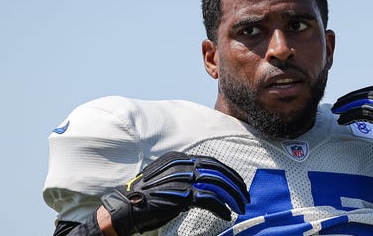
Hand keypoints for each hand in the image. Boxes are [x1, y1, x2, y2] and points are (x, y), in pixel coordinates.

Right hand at [101, 151, 249, 234]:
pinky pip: (209, 199)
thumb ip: (186, 177)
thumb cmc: (146, 196)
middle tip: (245, 196)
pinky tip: (227, 214)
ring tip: (240, 207)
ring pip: (217, 185)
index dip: (229, 173)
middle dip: (235, 185)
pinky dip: (221, 207)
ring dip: (232, 197)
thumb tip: (206, 186)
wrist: (127, 207)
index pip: (212, 162)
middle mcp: (182, 165)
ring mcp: (182, 178)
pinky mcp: (182, 195)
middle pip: (218, 172)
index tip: (240, 183)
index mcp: (179, 158)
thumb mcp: (168, 179)